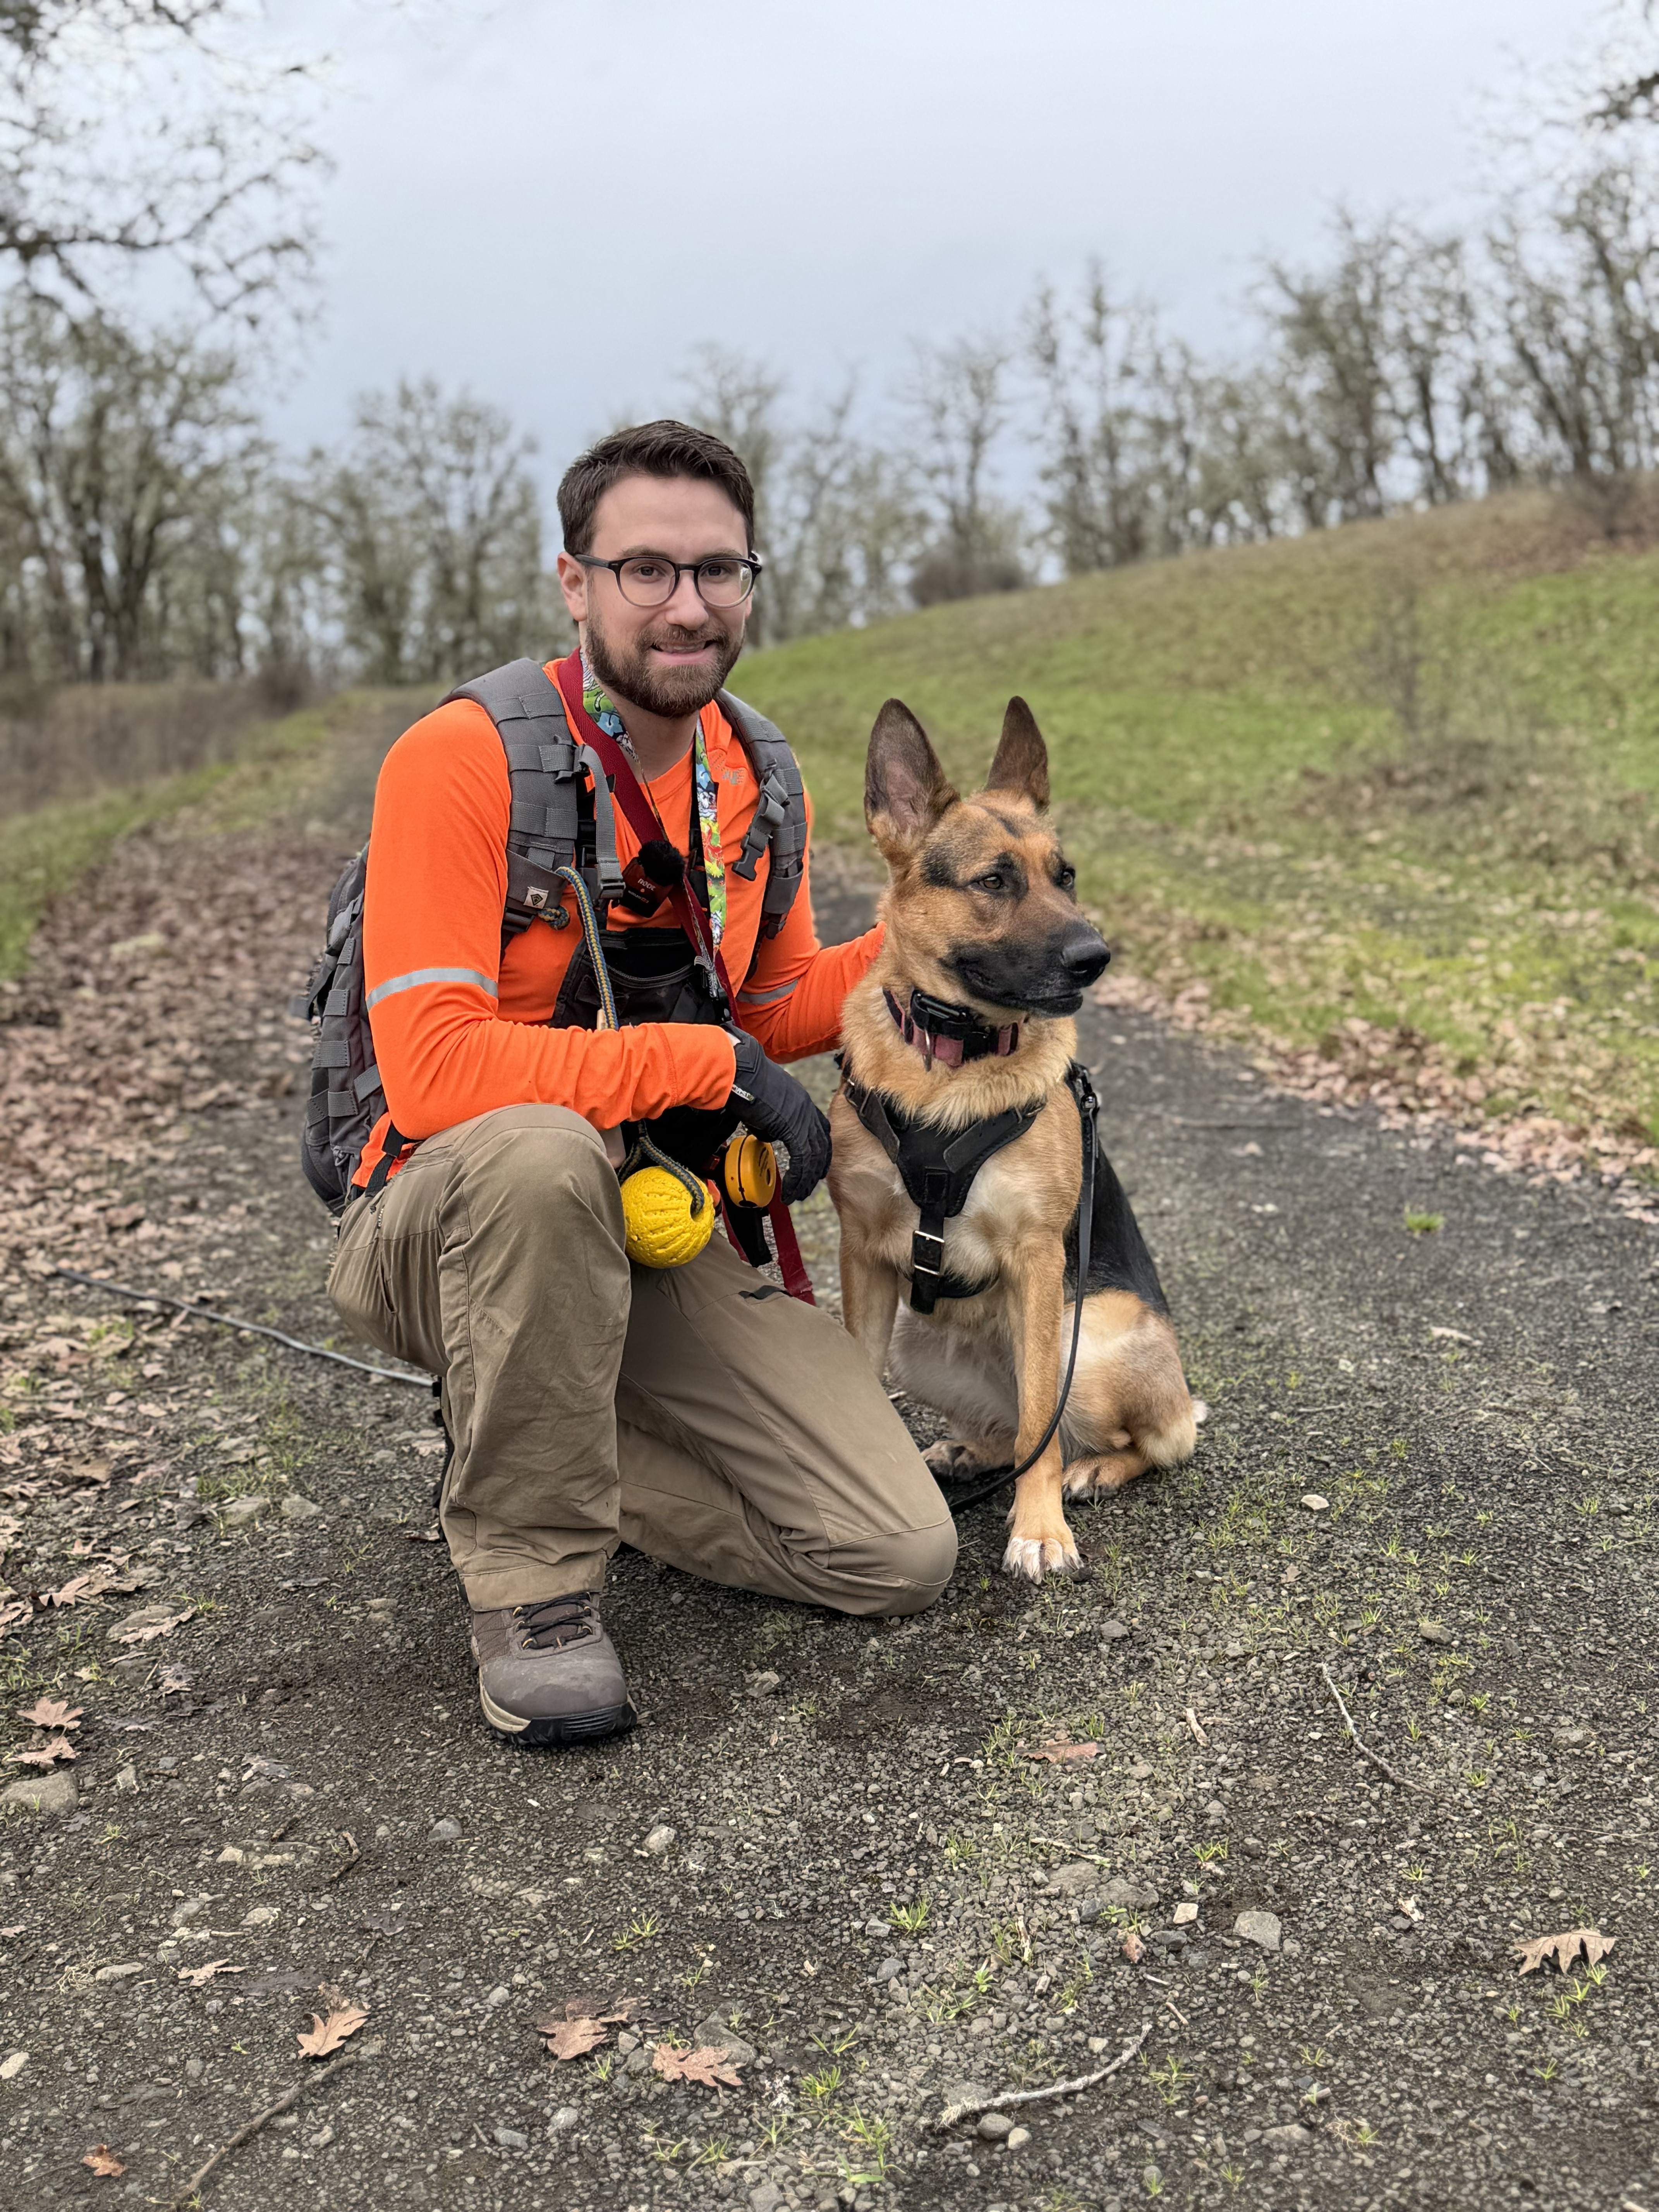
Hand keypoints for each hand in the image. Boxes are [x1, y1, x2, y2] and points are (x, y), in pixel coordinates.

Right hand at [727, 1032, 830, 1203]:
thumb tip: (768, 1134)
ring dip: (807, 1179)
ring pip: (814, 1157)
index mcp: (802, 1101)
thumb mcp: (764, 1104)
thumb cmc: (745, 1082)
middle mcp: (807, 1110)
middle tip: (810, 1186)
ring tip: (799, 1194)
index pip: (821, 1131)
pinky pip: (802, 1160)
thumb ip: (771, 1120)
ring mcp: (803, 1119)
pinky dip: (798, 1178)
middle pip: (822, 1146)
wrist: (741, 1073)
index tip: (816, 1165)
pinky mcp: (794, 1129)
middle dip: (817, 1169)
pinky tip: (791, 1189)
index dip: (820, 1150)